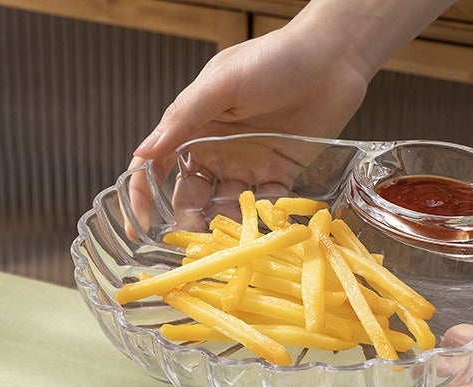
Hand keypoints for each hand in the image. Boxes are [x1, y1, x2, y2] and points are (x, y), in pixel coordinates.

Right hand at [126, 0, 453, 234]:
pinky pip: (265, 207)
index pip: (157, 168)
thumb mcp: (221, 83)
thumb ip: (183, 118)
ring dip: (221, 227)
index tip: (139, 228)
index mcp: (194, 129)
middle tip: (189, 241)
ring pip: (224, 208)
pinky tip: (260, 231)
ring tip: (223, 242)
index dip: (143, 198)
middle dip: (185, 221)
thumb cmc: (273, 59)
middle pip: (190, 197)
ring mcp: (246, 166)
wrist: (333, 58)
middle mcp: (216, 151)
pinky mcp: (279, 175)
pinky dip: (261, 222)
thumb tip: (142, 153)